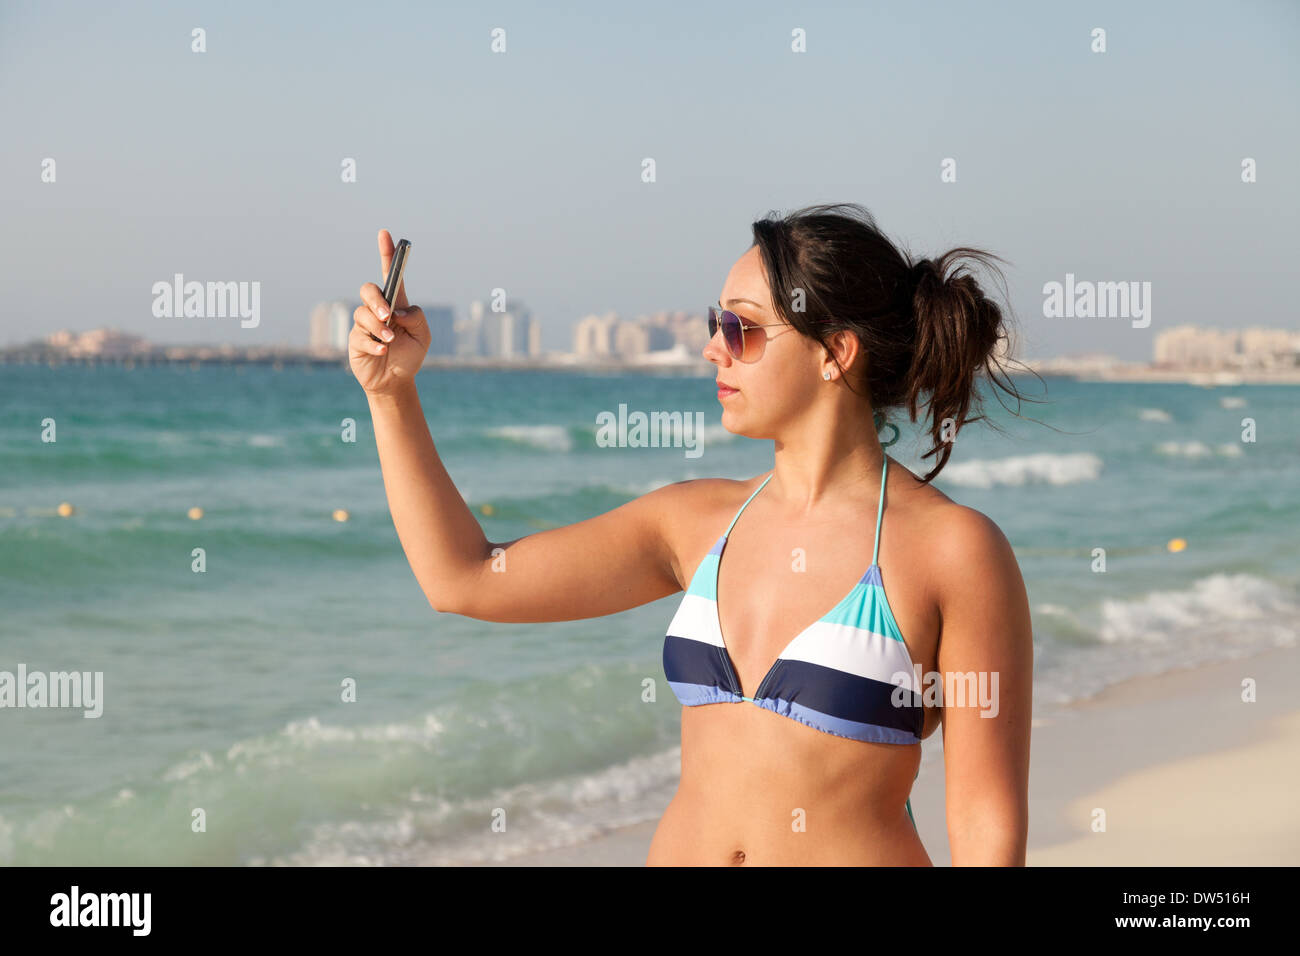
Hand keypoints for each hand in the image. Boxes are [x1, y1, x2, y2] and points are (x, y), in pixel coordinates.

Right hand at [349, 229, 430, 395]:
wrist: (395, 381)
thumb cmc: (410, 355)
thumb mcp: (424, 336)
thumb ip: (417, 318)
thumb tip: (398, 311)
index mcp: (396, 303)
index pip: (390, 274)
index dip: (388, 253)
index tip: (386, 234)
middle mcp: (377, 309)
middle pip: (368, 289)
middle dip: (376, 300)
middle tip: (387, 316)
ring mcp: (364, 324)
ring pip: (362, 313)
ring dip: (378, 327)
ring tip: (390, 342)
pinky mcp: (354, 340)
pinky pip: (359, 336)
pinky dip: (373, 344)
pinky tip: (383, 352)